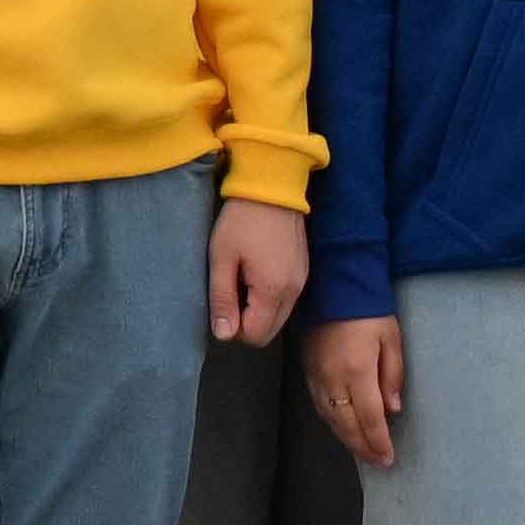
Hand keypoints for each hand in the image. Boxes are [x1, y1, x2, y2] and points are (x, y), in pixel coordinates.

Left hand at [209, 198, 307, 348]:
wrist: (273, 188)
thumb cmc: (240, 222)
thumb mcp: (222, 259)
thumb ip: (222, 299)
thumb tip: (223, 335)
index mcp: (273, 291)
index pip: (256, 335)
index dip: (234, 329)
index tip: (221, 304)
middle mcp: (294, 291)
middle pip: (270, 331)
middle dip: (246, 323)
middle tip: (228, 293)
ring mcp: (302, 282)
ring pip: (279, 317)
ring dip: (258, 310)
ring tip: (240, 281)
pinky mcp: (303, 272)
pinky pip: (286, 300)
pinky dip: (269, 298)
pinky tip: (255, 273)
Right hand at [301, 312, 404, 466]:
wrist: (333, 287)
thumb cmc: (369, 312)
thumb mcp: (391, 340)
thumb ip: (392, 376)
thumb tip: (392, 409)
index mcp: (357, 371)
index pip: (369, 417)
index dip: (378, 441)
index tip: (388, 458)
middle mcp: (333, 379)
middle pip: (346, 424)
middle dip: (363, 447)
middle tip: (377, 462)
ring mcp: (316, 377)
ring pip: (330, 418)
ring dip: (346, 439)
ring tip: (362, 452)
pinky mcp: (307, 372)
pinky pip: (319, 406)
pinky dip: (332, 423)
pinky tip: (341, 429)